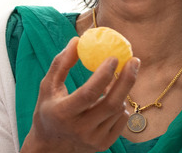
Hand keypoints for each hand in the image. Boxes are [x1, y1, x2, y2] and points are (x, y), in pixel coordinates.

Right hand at [21, 37, 139, 152]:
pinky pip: (121, 120)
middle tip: (134, 61)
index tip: (113, 57)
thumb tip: (77, 40)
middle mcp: (80, 129)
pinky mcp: (104, 145)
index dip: (103, 74)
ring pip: (118, 110)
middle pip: (111, 104)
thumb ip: (61, 63)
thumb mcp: (47, 86)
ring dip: (121, 91)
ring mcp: (94, 139)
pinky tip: (112, 98)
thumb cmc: (48, 110)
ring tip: (115, 79)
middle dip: (126, 80)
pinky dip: (121, 105)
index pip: (89, 93)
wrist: (51, 146)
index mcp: (63, 113)